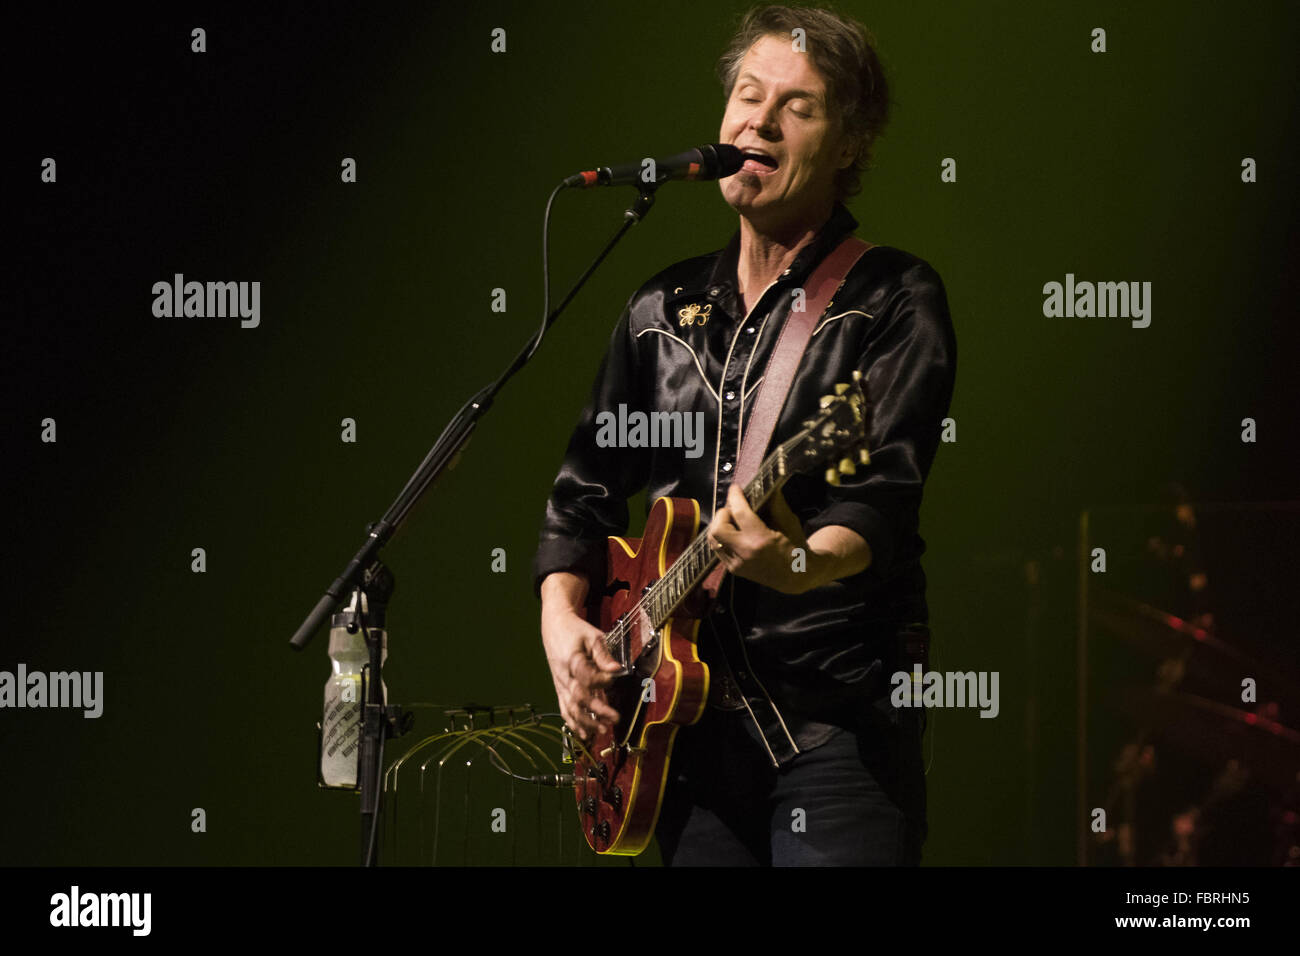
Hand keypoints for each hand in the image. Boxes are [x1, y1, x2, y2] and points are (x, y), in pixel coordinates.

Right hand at [540, 605, 621, 743]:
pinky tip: (585, 733)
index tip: (613, 679)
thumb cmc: (575, 631)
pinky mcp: (560, 689)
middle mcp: (564, 675)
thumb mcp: (593, 636)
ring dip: (586, 722)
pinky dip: (573, 723)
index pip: (586, 676)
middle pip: (578, 697)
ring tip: (602, 730)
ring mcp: (560, 684)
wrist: (554, 627)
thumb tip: (617, 669)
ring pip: (570, 708)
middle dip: (596, 711)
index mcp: (572, 660)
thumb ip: (604, 655)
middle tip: (614, 719)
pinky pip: (564, 709)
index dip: (600, 682)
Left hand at [706, 484, 812, 593]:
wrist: (797, 576)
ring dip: (720, 525)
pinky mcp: (733, 570)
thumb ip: (775, 503)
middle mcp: (745, 553)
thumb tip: (765, 486)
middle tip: (735, 508)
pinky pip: (718, 549)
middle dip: (723, 513)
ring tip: (733, 520)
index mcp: (760, 540)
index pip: (739, 513)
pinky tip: (734, 532)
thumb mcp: (789, 522)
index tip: (735, 488)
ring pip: (713, 539)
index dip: (735, 497)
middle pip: (718, 528)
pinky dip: (723, 537)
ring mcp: (737, 565)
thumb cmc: (796, 546)